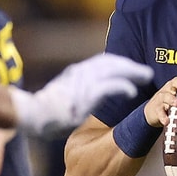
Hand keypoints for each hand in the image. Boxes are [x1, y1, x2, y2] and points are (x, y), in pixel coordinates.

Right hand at [14, 53, 152, 137]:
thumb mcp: (63, 93)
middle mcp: (80, 72)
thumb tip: (89, 94)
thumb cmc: (45, 110)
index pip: (102, 62)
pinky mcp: (84, 96)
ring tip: (146, 77)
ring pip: (113, 71)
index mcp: (76, 72)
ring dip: (132, 72)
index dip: (120, 64)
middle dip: (130, 66)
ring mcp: (82, 83)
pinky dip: (122, 87)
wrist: (31, 114)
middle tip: (146, 72)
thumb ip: (77, 89)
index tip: (132, 68)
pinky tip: (132, 92)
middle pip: (111, 63)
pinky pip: (108, 87)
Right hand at [143, 59, 176, 126]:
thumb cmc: (170, 98)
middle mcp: (170, 88)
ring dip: (172, 99)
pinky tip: (167, 120)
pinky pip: (160, 112)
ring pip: (166, 96)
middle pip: (176, 82)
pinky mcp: (157, 109)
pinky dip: (163, 116)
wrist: (153, 110)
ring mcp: (162, 98)